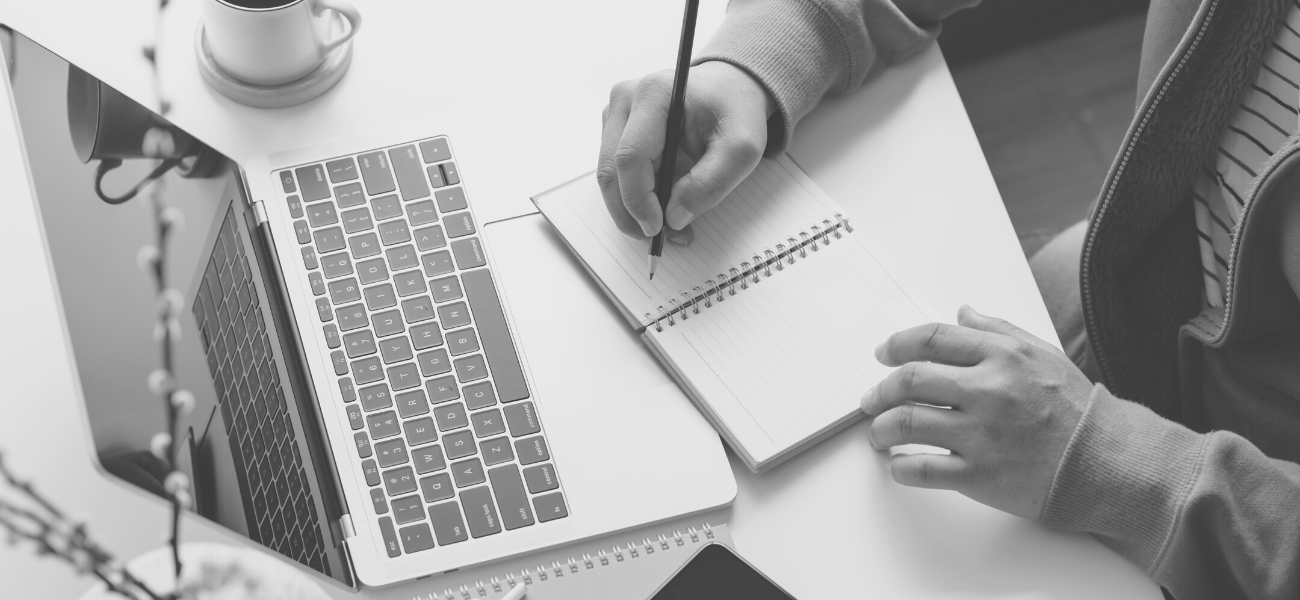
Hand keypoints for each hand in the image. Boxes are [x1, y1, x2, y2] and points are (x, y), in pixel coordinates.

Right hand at [598, 61, 775, 236]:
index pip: (630, 157)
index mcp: (654, 94)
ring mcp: (616, 113)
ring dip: (632, 210)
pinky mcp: (616, 129)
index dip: (639, 200)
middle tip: (660, 238)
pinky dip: (634, 198)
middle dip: (631, 213)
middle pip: (611, 170)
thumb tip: (674, 218)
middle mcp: (625, 99)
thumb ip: (710, 183)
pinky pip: (616, 173)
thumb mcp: (741, 149)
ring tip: (669, 226)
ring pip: (609, 176)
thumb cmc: (735, 112)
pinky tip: (661, 207)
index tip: (659, 228)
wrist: (729, 89)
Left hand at [860, 306, 1093, 520]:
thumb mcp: (1042, 355)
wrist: (1110, 463)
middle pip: (909, 380)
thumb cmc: (1077, 410)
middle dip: (879, 390)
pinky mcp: (981, 475)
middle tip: (870, 399)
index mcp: (1002, 356)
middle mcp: (988, 391)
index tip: (882, 354)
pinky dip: (900, 467)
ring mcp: (982, 434)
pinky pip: (922, 469)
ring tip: (878, 434)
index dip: (897, 345)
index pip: (931, 339)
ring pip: (907, 423)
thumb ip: (998, 331)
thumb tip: (962, 313)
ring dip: (881, 429)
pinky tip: (898, 466)